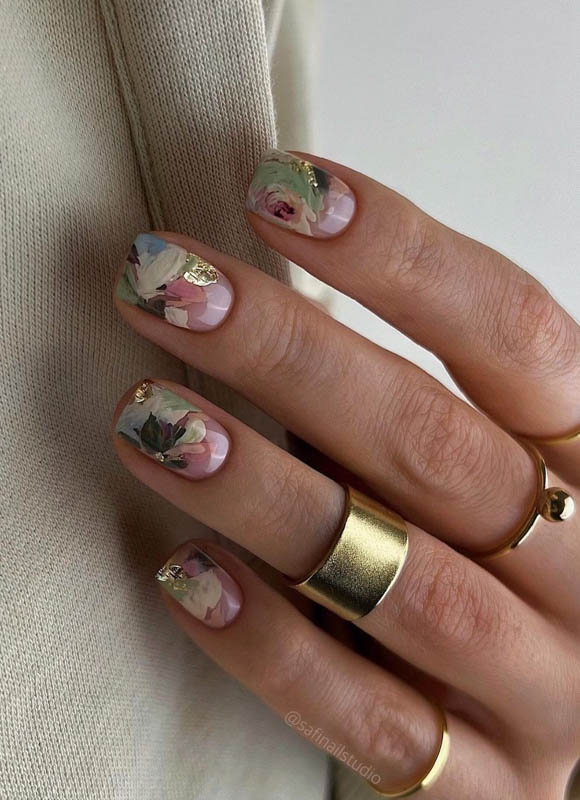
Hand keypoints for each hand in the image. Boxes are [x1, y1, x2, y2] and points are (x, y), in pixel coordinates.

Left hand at [112, 149, 579, 797]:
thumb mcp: (488, 458)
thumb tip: (256, 299)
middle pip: (435, 445)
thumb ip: (405, 399)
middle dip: (291, 354)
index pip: (512, 331)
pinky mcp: (485, 782)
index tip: (282, 191)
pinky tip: (186, 574)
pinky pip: (370, 722)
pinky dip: (271, 646)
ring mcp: (544, 686)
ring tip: (151, 419)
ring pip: (401, 584)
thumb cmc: (505, 551)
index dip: (401, 253)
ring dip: (262, 493)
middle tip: (167, 288)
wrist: (553, 700)